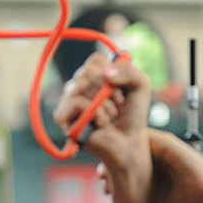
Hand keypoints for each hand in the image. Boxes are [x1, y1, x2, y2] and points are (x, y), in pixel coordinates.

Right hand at [54, 53, 153, 202]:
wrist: (129, 142)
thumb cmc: (133, 115)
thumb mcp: (140, 84)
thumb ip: (128, 69)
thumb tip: (104, 74)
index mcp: (92, 76)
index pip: (95, 60)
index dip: (113, 74)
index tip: (122, 91)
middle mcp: (77, 86)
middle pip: (88, 71)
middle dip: (110, 90)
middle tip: (118, 107)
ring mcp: (68, 101)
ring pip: (81, 85)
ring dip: (104, 104)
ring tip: (110, 117)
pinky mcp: (62, 117)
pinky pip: (76, 102)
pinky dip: (94, 112)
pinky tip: (100, 124)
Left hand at [106, 132, 202, 202]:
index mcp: (150, 178)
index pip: (123, 171)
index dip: (109, 177)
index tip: (103, 188)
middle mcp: (153, 163)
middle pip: (123, 156)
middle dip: (108, 164)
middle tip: (100, 177)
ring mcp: (158, 151)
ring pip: (129, 145)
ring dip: (115, 151)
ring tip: (104, 168)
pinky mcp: (164, 141)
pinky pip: (139, 134)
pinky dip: (125, 140)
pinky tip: (113, 154)